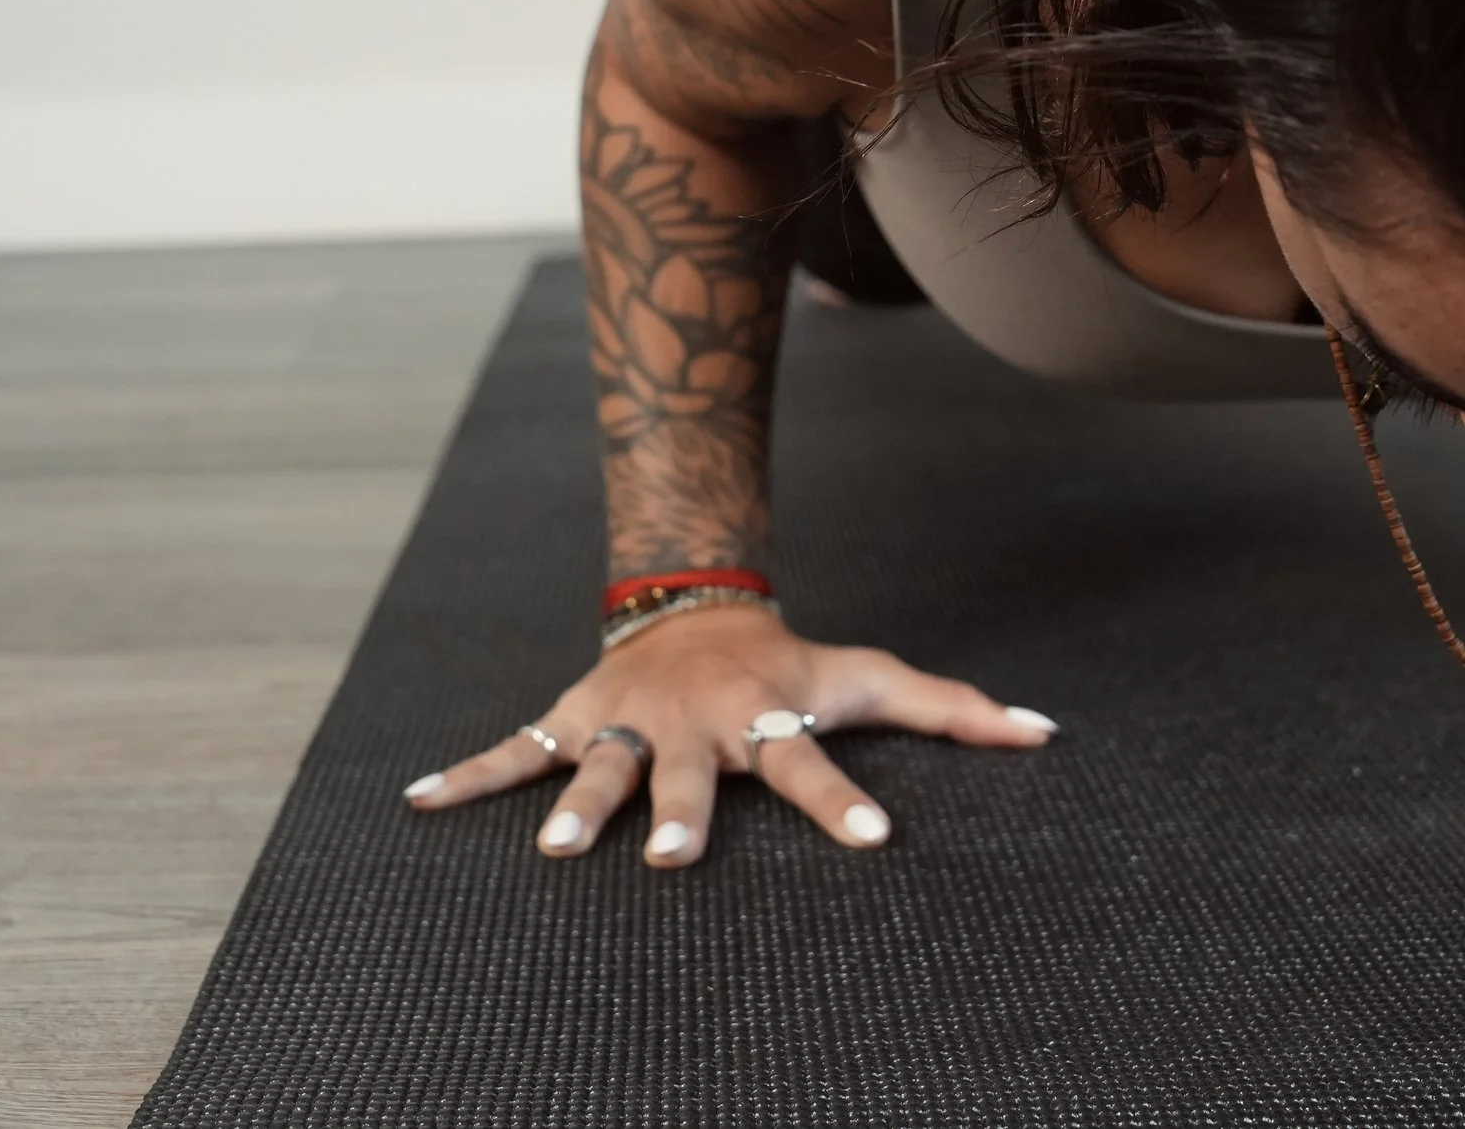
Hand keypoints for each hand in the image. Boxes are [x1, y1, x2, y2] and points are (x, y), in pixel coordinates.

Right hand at [401, 604, 1057, 867]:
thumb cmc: (792, 661)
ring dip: (577, 805)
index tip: (874, 843)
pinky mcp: (574, 718)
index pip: (814, 763)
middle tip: (667, 861)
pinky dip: (467, 774)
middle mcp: (695, 725)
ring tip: (555, 852)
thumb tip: (1046, 733)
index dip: (843, 802)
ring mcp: (627, 721)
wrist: (696, 603)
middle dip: (679, 814)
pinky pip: (514, 750)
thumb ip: (953, 711)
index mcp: (769, 719)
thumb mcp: (868, 676)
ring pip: (598, 765)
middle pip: (689, 775)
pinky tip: (418, 801)